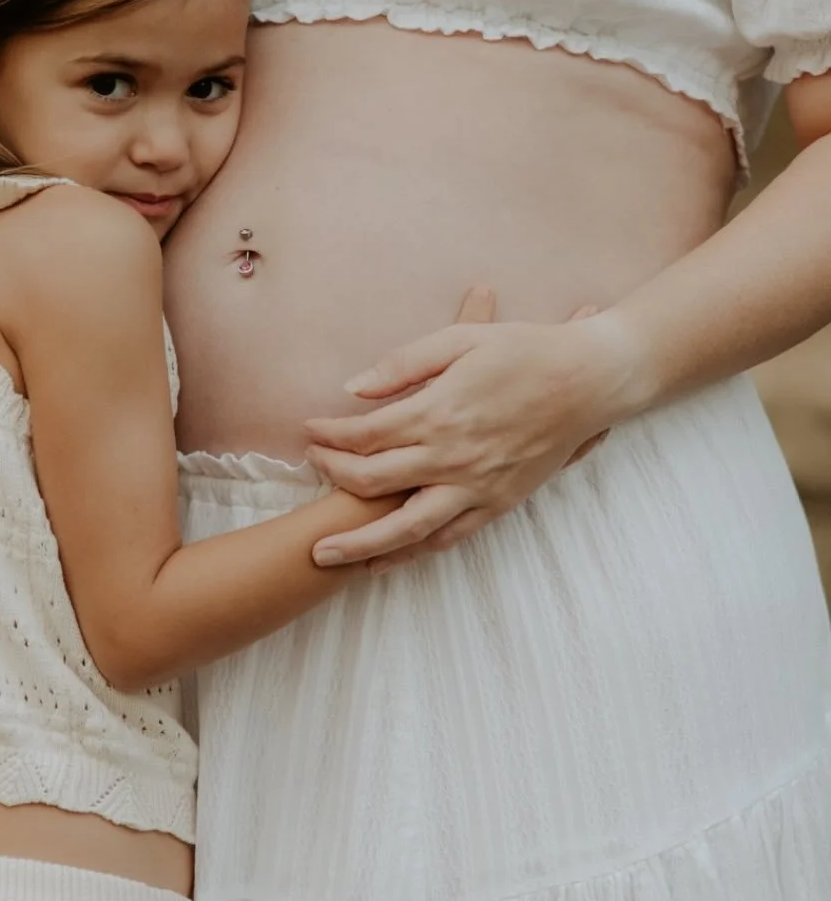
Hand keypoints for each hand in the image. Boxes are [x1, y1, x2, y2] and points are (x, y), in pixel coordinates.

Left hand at [306, 289, 634, 568]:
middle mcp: (453, 456)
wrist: (591, 380)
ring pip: (405, 527)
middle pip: (373, 479)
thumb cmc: (525, 350)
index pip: (365, 433)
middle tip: (310, 468)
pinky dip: (412, 553)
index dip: (329, 435)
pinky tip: (386, 560)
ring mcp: (477, 486)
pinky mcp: (499, 504)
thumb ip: (404, 364)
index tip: (309, 431)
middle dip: (333, 476)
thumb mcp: (460, 340)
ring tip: (321, 555)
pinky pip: (448, 538)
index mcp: (439, 411)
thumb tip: (353, 388)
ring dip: (359, 543)